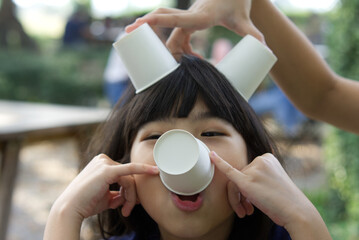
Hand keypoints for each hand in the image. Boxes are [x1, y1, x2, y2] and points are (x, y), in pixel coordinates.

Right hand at [53, 154, 158, 219]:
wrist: (70, 209)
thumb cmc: (86, 204)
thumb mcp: (105, 197)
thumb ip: (118, 194)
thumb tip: (129, 196)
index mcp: (102, 164)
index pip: (124, 176)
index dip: (129, 190)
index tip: (134, 202)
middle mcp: (103, 160)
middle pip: (128, 177)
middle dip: (130, 196)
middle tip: (126, 210)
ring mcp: (105, 163)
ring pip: (130, 179)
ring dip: (130, 197)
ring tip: (124, 210)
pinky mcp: (108, 170)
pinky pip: (131, 169)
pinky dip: (144, 169)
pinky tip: (154, 171)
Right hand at [125, 0, 263, 59]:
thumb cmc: (239, 2)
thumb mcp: (246, 20)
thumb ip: (254, 36)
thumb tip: (264, 50)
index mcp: (201, 15)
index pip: (174, 18)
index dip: (155, 21)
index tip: (138, 25)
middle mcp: (190, 15)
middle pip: (163, 21)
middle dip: (146, 28)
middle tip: (129, 35)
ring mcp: (189, 17)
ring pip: (171, 32)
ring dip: (172, 48)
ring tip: (188, 63)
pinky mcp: (190, 21)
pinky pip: (178, 34)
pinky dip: (181, 48)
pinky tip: (193, 57)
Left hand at [210, 151, 315, 227]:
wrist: (297, 212)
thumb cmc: (286, 201)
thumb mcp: (273, 182)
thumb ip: (258, 176)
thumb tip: (240, 181)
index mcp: (267, 158)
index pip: (248, 171)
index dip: (246, 189)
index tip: (251, 201)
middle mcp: (260, 160)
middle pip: (240, 177)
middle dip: (241, 196)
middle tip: (245, 210)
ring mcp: (254, 169)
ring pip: (234, 184)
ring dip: (237, 200)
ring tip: (245, 212)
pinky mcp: (247, 181)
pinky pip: (228, 171)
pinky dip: (218, 163)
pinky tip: (211, 156)